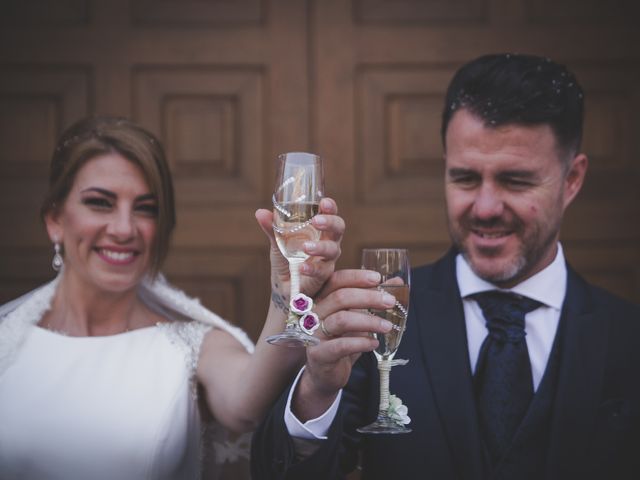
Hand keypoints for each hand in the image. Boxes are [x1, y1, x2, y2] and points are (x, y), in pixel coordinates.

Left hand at [255, 197, 344, 297]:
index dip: (330, 207)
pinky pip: (322, 271)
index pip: (330, 213)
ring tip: (305, 247)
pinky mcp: (323, 276)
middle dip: (330, 222)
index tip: (324, 202)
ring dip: (320, 247)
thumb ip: (272, 228)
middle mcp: (328, 242)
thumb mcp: (277, 242)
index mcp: (319, 229)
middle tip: (316, 220)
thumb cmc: (286, 259)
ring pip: (332, 250)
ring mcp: (327, 259)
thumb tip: (260, 212)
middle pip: (338, 228)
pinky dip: (312, 268)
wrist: (283, 286)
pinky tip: (302, 267)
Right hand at [291, 269, 395, 420]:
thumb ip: (373, 298)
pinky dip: (361, 343)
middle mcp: (314, 313)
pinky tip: (374, 344)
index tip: (377, 278)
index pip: (336, 280)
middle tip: (390, 302)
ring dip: (368, 321)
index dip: (356, 277)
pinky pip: (341, 345)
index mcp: (322, 299)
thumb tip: (396, 282)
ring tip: (387, 326)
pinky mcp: (318, 354)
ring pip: (341, 320)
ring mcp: (314, 333)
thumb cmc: (341, 340)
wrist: (326, 373)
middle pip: (340, 297)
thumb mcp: (357, 316)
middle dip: (368, 297)